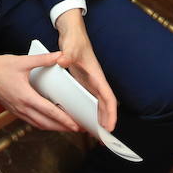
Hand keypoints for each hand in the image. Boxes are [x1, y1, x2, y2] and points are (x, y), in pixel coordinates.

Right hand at [0, 50, 80, 131]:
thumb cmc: (1, 67)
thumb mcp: (23, 61)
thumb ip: (43, 59)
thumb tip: (59, 56)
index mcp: (26, 96)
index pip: (49, 112)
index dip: (64, 120)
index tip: (74, 125)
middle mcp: (22, 107)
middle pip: (46, 123)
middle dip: (62, 128)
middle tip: (77, 128)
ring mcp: (17, 111)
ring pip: (38, 125)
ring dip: (53, 128)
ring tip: (66, 127)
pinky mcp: (14, 110)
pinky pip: (30, 121)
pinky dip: (42, 124)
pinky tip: (48, 121)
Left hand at [55, 9, 116, 131]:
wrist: (73, 32)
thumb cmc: (75, 39)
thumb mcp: (71, 47)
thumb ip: (68, 54)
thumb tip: (62, 61)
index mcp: (96, 75)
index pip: (107, 97)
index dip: (110, 113)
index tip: (110, 127)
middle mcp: (95, 81)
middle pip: (105, 105)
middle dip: (106, 122)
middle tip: (104, 140)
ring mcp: (89, 83)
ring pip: (97, 105)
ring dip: (98, 119)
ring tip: (96, 136)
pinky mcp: (83, 83)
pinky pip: (88, 101)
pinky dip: (88, 111)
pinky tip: (83, 120)